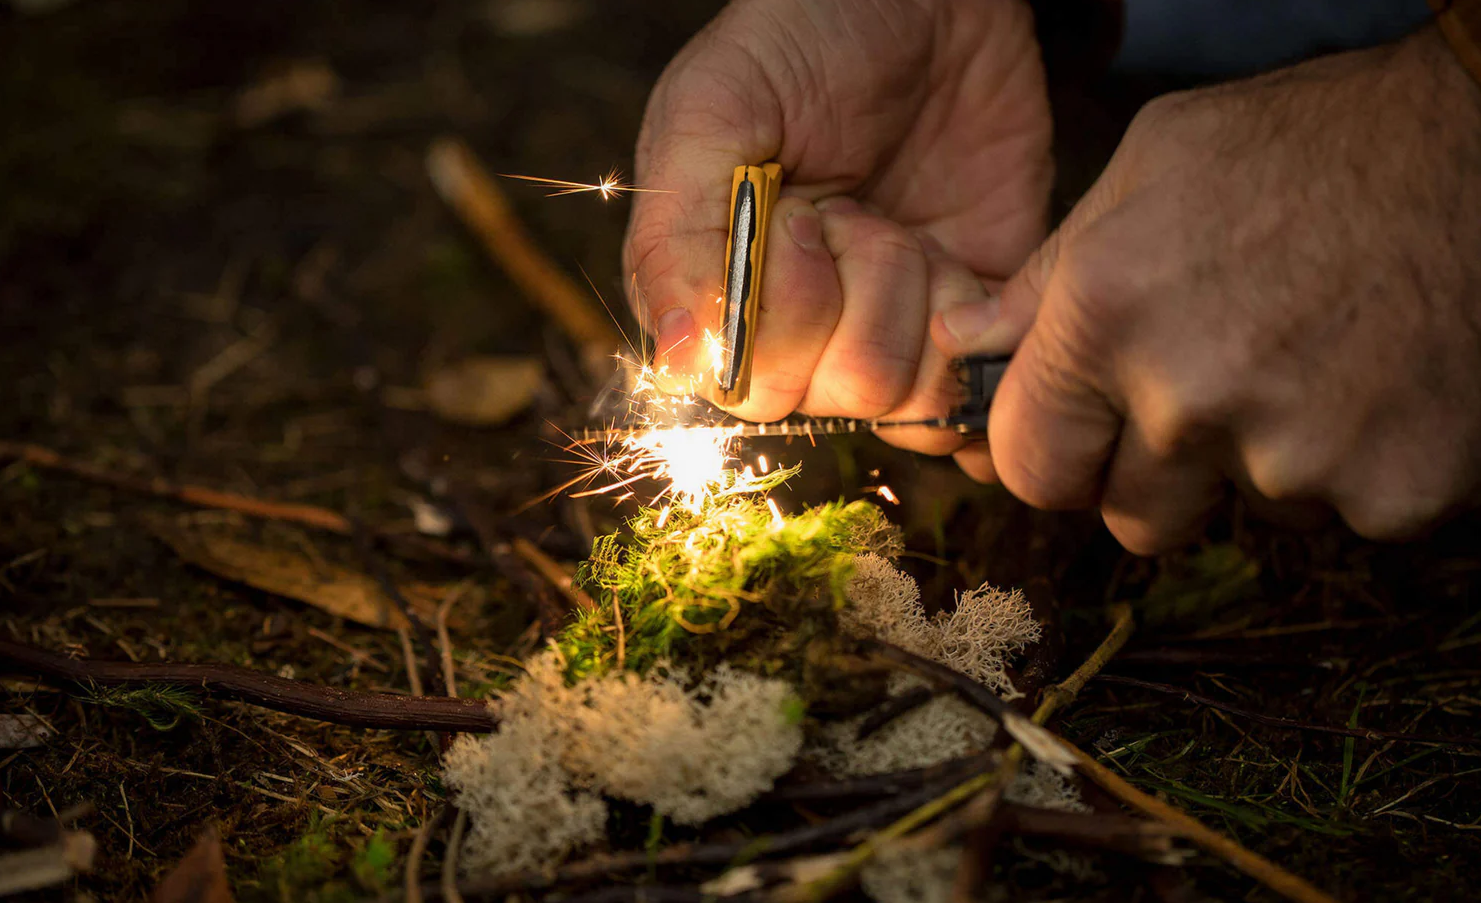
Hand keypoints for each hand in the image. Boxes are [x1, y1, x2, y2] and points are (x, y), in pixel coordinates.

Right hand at [623, 0, 1051, 452]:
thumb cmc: (804, 40)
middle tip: (854, 213)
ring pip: (901, 395)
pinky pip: (972, 388)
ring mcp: (884, 329)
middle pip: (831, 395)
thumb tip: (679, 360)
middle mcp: (799, 331)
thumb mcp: (713, 112)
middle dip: (854, 297)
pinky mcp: (965, 321)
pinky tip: (958, 264)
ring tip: (903, 228)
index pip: (749, 385)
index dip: (785, 314)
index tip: (799, 217)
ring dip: (913, 298)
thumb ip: (678, 238)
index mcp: (720, 295)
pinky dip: (976, 331)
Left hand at [934, 26, 1480, 551]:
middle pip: (1130, 519)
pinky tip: (1370, 382)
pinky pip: (1339, 516)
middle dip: (1153, 475)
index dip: (1054, 456)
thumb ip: (1046, 279)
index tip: (1080, 438)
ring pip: (1240, 516)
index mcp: (1106, 319)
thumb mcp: (1150, 171)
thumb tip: (965, 348)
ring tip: (1304, 362)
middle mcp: (1187, 403)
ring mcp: (1295, 459)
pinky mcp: (1393, 493)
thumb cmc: (1309, 145)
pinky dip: (1352, 467)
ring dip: (1258, 465)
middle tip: (1208, 396)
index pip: (1030, 466)